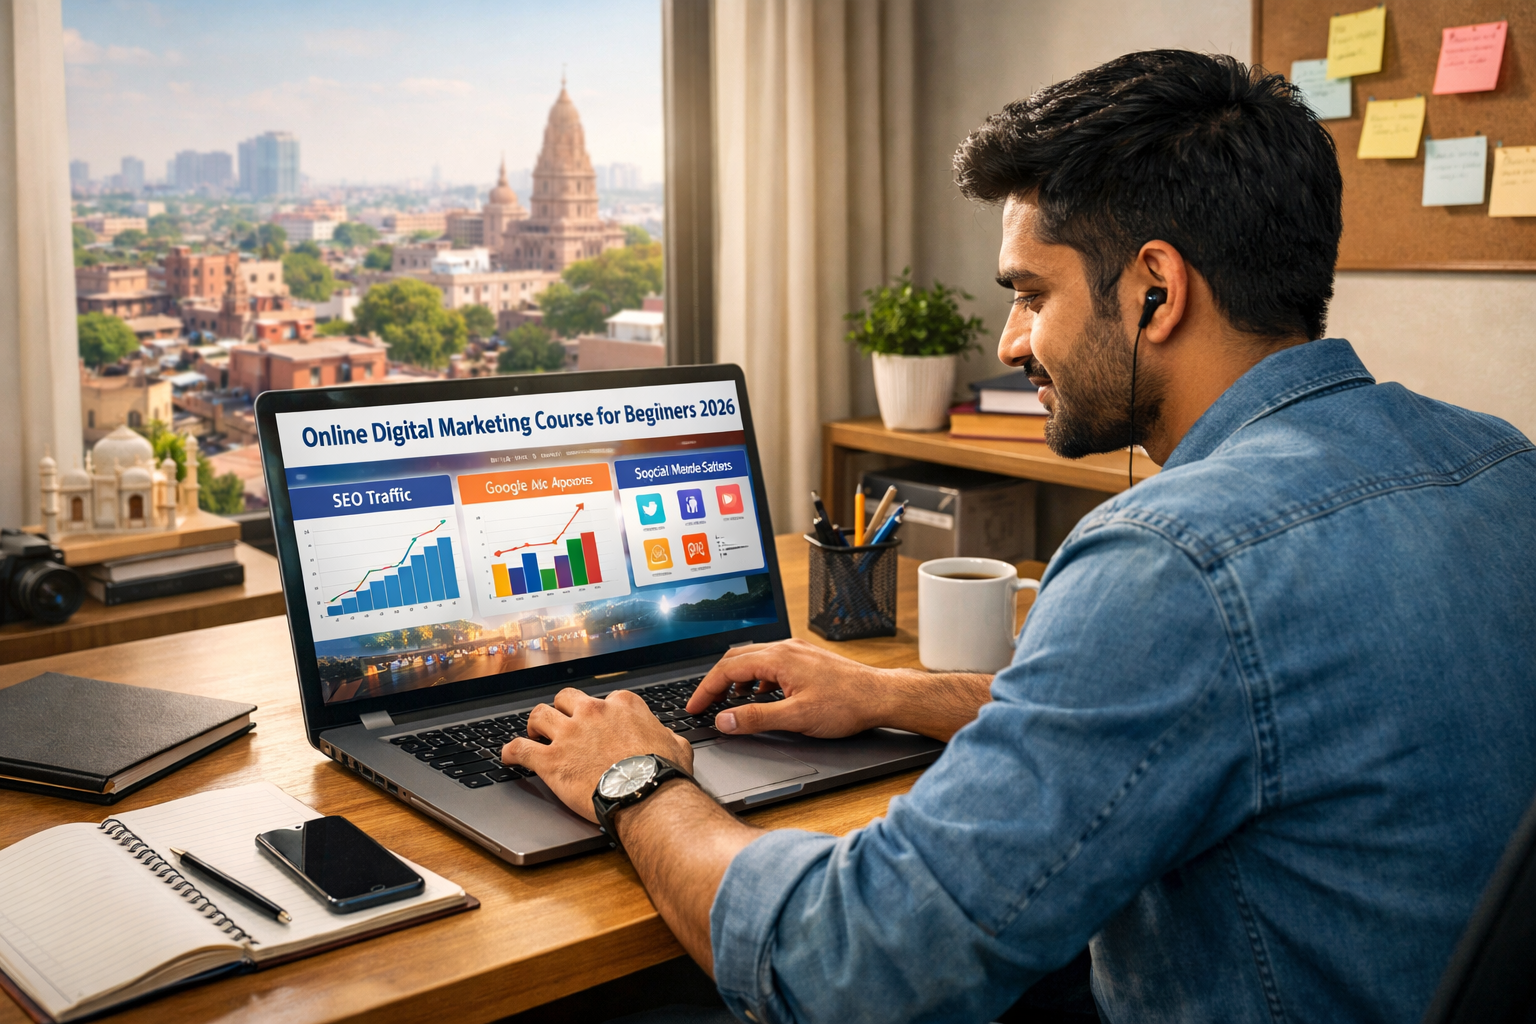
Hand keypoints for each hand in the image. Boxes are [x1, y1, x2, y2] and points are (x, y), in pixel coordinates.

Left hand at [501, 688, 693, 822]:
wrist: (645, 794)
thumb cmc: (663, 773)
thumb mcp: (676, 746)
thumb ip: (665, 735)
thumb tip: (667, 739)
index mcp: (622, 706)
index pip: (605, 699)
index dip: (601, 714)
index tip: (600, 726)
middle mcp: (592, 712)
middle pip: (567, 698)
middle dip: (563, 709)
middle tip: (563, 724)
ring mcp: (569, 734)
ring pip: (539, 714)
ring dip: (535, 724)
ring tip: (535, 734)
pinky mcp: (551, 760)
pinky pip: (520, 748)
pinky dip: (511, 751)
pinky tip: (508, 756)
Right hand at [686, 638, 908, 738]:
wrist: (880, 696)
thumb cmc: (846, 705)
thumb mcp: (796, 718)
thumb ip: (756, 718)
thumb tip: (724, 720)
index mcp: (778, 658)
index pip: (727, 669)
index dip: (705, 690)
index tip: (693, 707)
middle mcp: (786, 648)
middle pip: (736, 658)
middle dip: (716, 681)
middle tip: (703, 703)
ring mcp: (797, 652)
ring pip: (754, 659)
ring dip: (736, 679)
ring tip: (728, 701)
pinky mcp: (806, 659)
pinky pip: (771, 662)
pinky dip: (756, 678)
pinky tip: (761, 694)